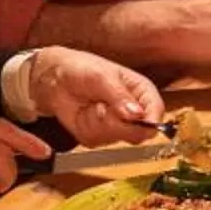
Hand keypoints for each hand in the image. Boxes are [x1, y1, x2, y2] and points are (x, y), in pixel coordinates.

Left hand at [14, 47, 166, 145]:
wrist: (54, 80)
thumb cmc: (80, 69)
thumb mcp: (101, 77)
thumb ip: (120, 96)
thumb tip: (137, 114)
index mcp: (141, 91)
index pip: (156, 110)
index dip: (150, 120)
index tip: (138, 121)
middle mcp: (133, 111)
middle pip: (139, 131)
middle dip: (116, 121)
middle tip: (102, 105)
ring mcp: (117, 125)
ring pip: (117, 137)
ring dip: (99, 122)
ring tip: (92, 104)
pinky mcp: (101, 136)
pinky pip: (98, 140)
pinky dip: (87, 127)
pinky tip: (84, 114)